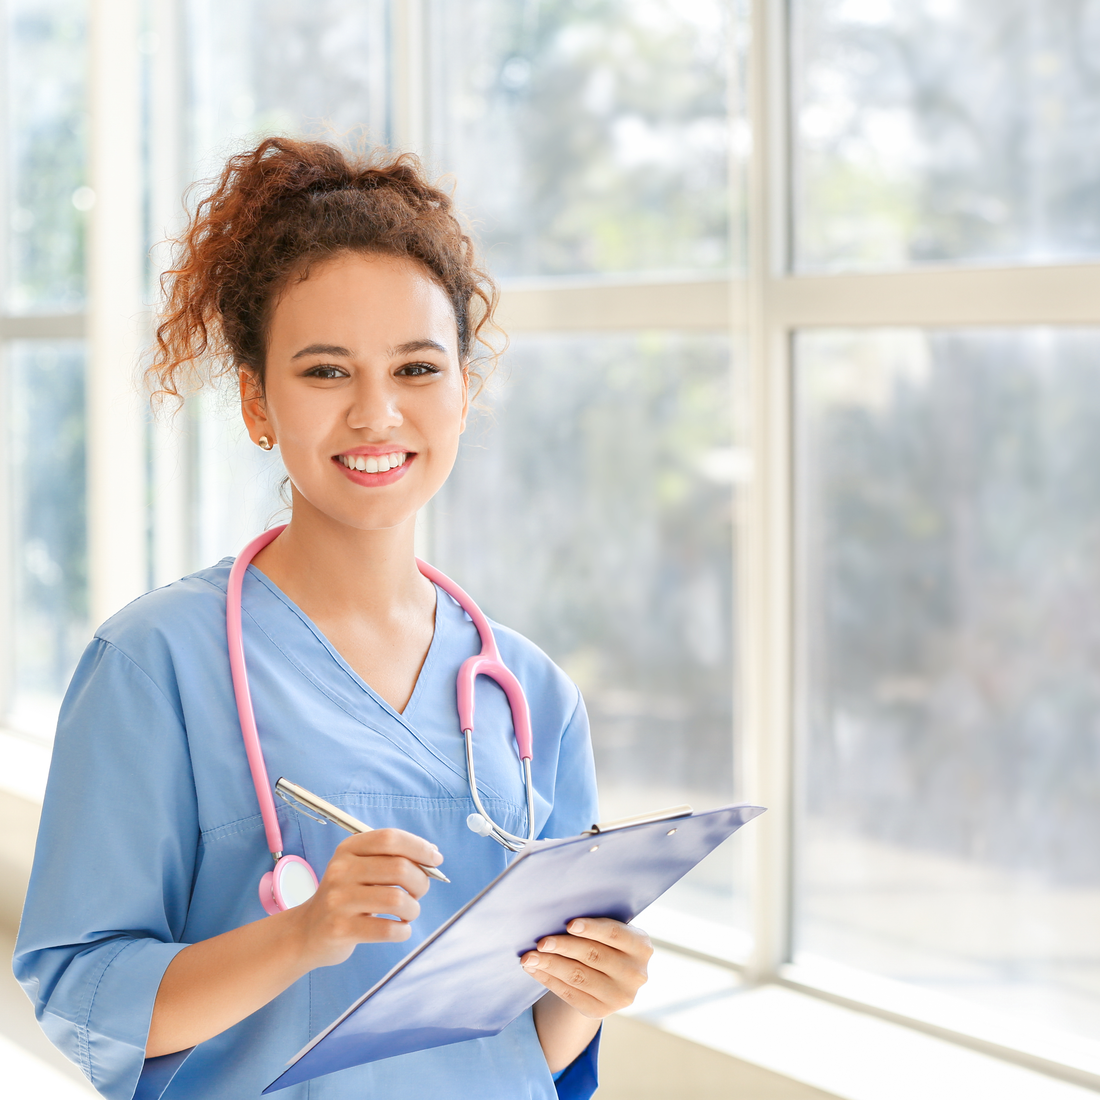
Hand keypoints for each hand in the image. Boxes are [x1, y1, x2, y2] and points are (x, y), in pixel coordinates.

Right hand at [290, 828, 443, 968]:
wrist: (306, 932)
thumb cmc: (345, 897)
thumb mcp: (360, 869)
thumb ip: (391, 858)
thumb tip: (433, 854)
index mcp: (348, 849)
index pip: (390, 839)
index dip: (419, 847)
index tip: (436, 859)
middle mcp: (341, 870)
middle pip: (398, 868)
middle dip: (421, 882)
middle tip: (419, 892)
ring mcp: (338, 900)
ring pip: (396, 900)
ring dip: (413, 909)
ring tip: (409, 913)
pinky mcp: (340, 929)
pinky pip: (387, 929)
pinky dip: (403, 931)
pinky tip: (400, 929)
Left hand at [521, 917, 651, 1017]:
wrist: (611, 978)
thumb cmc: (606, 943)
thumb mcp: (612, 932)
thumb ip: (596, 925)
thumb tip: (557, 916)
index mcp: (641, 946)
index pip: (615, 934)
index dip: (592, 928)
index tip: (569, 924)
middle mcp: (635, 974)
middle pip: (593, 956)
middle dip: (563, 947)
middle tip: (540, 942)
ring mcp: (620, 996)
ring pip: (578, 976)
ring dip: (550, 965)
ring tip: (529, 957)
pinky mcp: (600, 1011)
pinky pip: (569, 994)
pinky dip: (548, 980)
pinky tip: (535, 970)